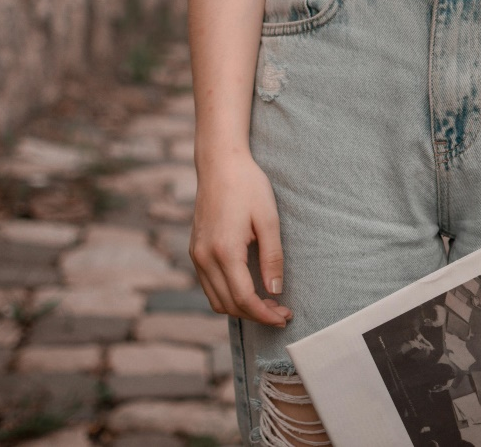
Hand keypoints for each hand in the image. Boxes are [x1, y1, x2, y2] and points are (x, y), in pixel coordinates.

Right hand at [189, 150, 292, 327]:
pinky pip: (209, 286)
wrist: (220, 163)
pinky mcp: (196, 250)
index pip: (244, 298)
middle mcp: (205, 258)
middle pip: (229, 304)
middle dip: (256, 315)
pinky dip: (228, 296)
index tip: (284, 317)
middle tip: (281, 312)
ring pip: (216, 300)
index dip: (265, 314)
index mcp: (225, 251)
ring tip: (268, 304)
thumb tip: (275, 291)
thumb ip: (272, 258)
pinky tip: (249, 289)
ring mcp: (197, 255)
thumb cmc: (248, 186)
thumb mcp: (268, 220)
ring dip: (241, 308)